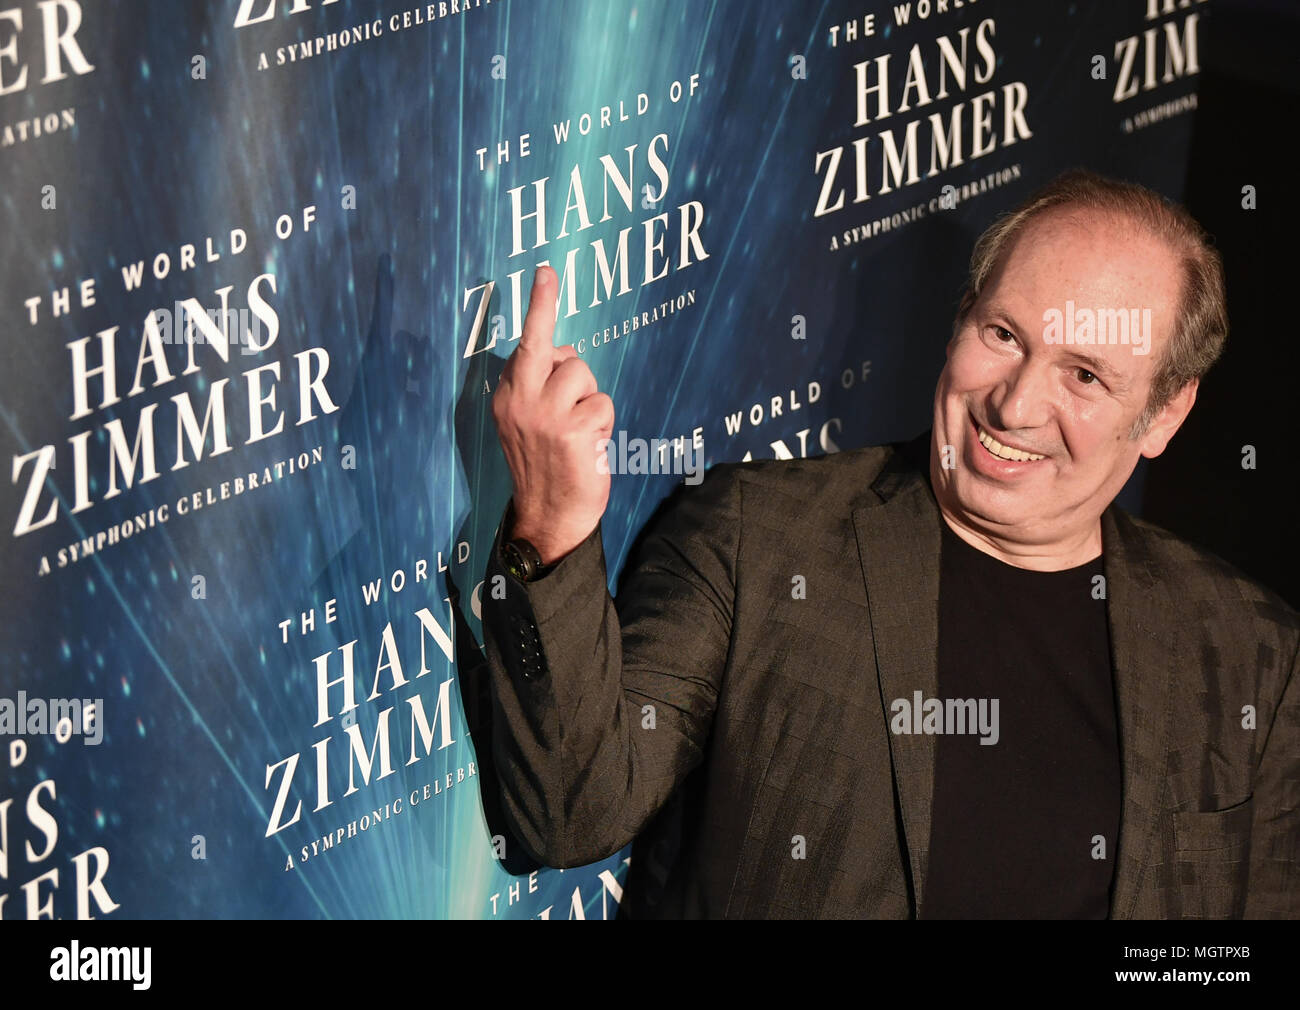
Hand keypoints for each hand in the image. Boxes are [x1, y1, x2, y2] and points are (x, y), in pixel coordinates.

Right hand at [491, 266, 614, 563]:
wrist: (547, 518)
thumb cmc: (545, 467)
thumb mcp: (527, 422)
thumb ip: (538, 385)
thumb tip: (566, 355)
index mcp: (507, 395)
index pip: (527, 342)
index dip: (541, 305)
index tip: (547, 272)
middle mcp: (520, 400)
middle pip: (566, 356)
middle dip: (578, 375)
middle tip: (573, 413)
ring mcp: (545, 414)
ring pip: (586, 377)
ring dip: (591, 404)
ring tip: (578, 435)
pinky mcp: (572, 430)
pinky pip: (603, 405)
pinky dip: (603, 428)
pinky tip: (588, 449)